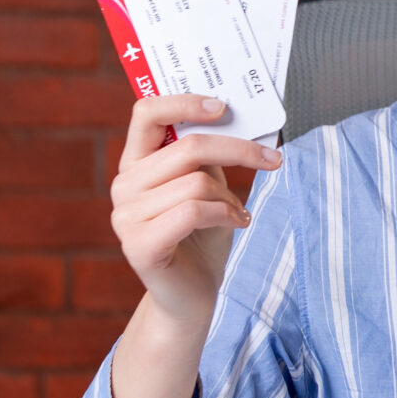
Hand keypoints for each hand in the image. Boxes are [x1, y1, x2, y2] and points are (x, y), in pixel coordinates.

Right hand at [109, 93, 281, 328]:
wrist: (192, 295)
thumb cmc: (201, 236)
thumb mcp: (206, 184)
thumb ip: (205, 154)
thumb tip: (232, 116)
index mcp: (135, 163)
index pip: (146, 112)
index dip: (184, 102)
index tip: (223, 106)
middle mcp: (123, 186)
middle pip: (187, 148)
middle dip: (239, 150)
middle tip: (273, 159)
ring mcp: (126, 217)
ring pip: (197, 183)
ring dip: (231, 198)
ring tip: (238, 213)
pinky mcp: (139, 245)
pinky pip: (194, 212)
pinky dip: (226, 215)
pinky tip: (237, 223)